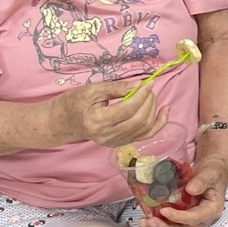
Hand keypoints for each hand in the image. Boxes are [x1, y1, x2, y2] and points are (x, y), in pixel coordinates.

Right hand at [53, 80, 168, 147]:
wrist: (62, 122)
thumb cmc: (74, 102)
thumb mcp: (92, 90)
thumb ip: (117, 88)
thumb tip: (139, 84)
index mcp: (98, 121)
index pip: (128, 109)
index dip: (142, 95)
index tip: (149, 83)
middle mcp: (108, 136)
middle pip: (139, 120)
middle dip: (149, 101)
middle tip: (148, 87)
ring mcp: (115, 142)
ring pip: (145, 129)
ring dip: (153, 110)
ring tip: (150, 95)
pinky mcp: (120, 143)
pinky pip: (145, 136)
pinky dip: (158, 124)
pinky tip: (165, 110)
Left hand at [142, 132, 227, 226]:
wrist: (211, 172)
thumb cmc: (212, 172)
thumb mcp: (211, 172)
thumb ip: (202, 180)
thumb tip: (190, 189)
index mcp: (212, 210)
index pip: (195, 219)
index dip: (179, 217)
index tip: (164, 210)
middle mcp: (202, 221)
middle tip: (150, 221)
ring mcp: (191, 223)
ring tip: (145, 222)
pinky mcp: (182, 222)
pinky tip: (146, 220)